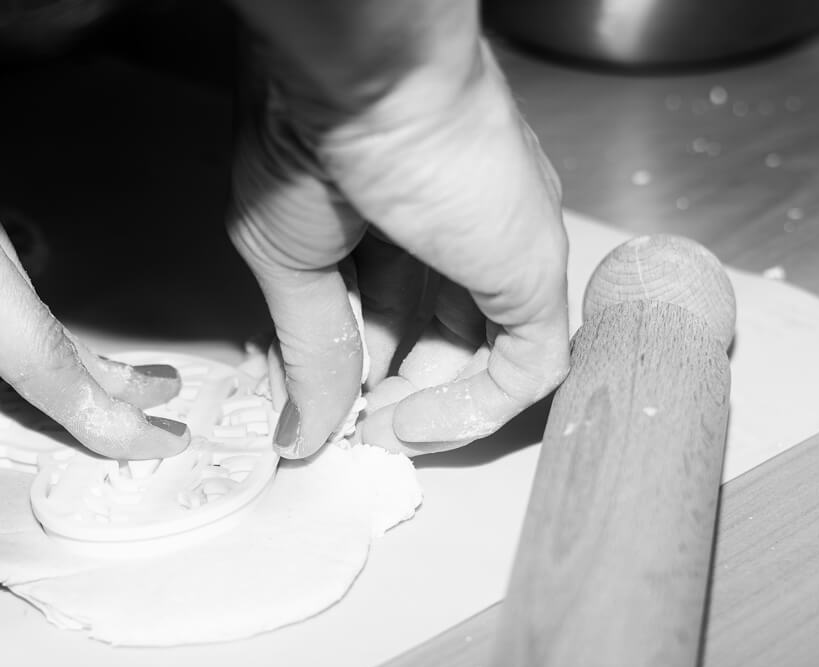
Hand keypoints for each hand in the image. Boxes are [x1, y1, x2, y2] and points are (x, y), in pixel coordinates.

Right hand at [227, 22, 568, 457]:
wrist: (361, 81)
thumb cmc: (311, 132)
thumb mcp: (286, 261)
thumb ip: (308, 350)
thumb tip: (303, 430)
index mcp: (401, 206)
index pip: (393, 309)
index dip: (362, 369)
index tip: (328, 411)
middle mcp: (462, 225)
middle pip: (442, 336)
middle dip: (395, 395)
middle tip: (356, 431)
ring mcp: (502, 250)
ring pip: (490, 359)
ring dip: (434, 413)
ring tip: (382, 433)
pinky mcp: (532, 273)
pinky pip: (525, 371)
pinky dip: (471, 413)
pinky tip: (414, 424)